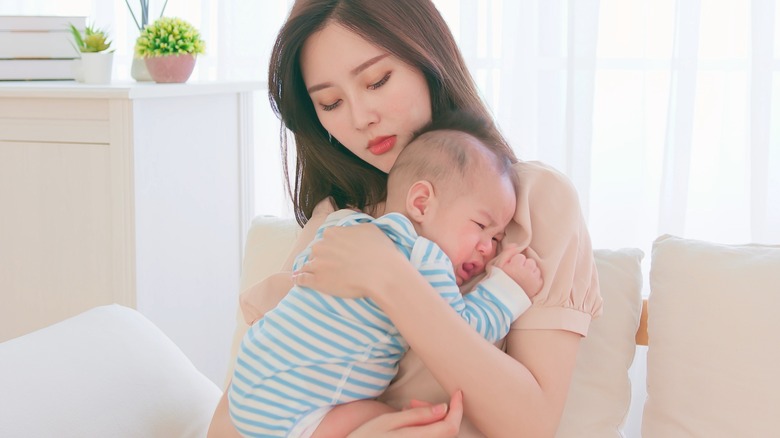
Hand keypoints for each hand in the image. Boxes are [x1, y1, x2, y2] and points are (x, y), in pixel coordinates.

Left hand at [293, 223, 402, 298]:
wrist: (382, 274)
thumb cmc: (380, 251)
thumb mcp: (370, 229)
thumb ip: (355, 228)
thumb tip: (352, 229)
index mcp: (333, 232)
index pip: (327, 238)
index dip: (331, 245)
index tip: (335, 252)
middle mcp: (321, 246)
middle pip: (317, 251)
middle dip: (322, 257)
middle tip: (331, 265)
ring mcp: (317, 263)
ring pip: (307, 264)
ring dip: (310, 268)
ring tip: (311, 274)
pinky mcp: (316, 281)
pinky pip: (301, 279)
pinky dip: (298, 279)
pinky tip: (297, 281)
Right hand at [347, 391, 462, 437]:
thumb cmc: (366, 437)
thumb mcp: (388, 421)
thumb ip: (418, 415)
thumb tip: (443, 408)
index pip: (450, 426)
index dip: (458, 409)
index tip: (457, 392)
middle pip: (446, 430)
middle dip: (437, 411)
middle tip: (412, 401)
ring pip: (437, 433)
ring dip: (429, 419)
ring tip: (405, 409)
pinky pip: (427, 437)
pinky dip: (423, 427)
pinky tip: (406, 422)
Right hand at [490, 244, 542, 297]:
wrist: (503, 299)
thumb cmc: (499, 281)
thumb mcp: (498, 266)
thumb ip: (507, 253)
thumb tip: (516, 244)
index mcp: (516, 265)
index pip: (521, 256)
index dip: (515, 262)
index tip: (511, 268)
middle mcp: (527, 271)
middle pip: (530, 261)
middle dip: (524, 265)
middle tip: (517, 273)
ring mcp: (533, 279)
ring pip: (535, 268)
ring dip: (530, 271)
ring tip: (522, 278)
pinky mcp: (538, 286)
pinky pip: (539, 277)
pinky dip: (535, 279)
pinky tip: (527, 283)